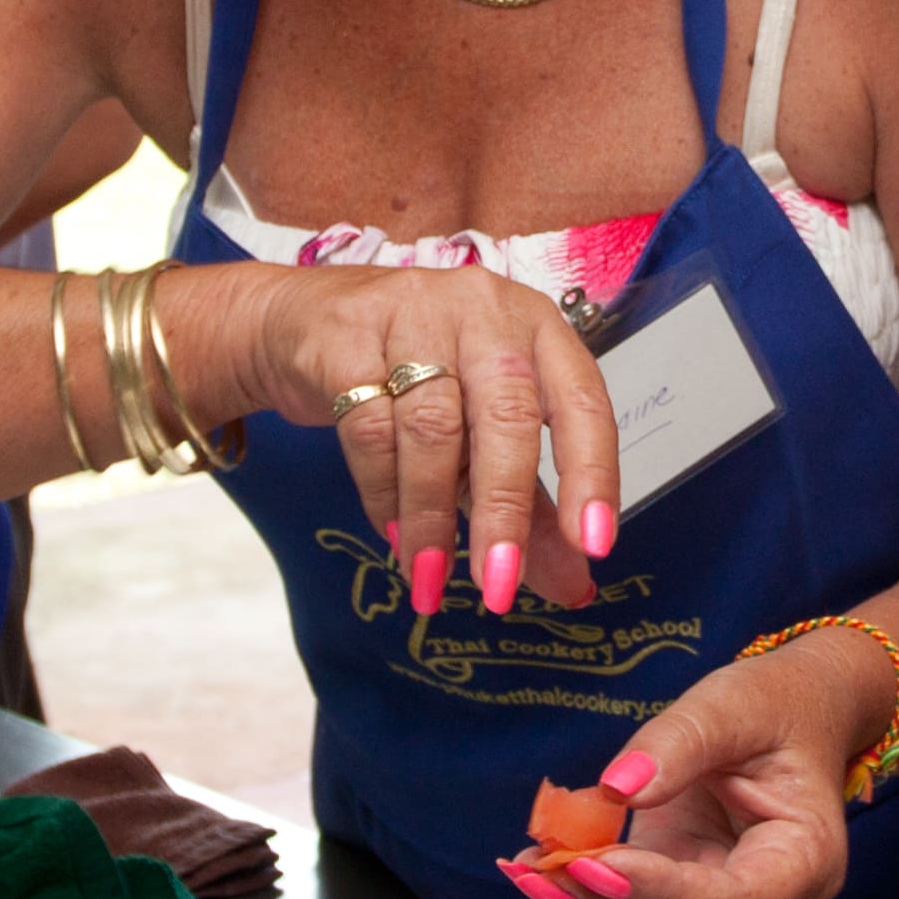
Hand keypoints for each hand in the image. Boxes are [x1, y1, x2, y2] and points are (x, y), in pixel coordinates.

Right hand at [191, 262, 619, 617]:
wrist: (303, 320)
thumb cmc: (417, 376)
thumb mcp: (482, 432)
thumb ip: (533, 506)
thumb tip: (572, 586)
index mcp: (539, 328)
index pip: (582, 401)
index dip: (593, 474)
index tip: (594, 546)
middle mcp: (485, 311)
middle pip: (506, 415)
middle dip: (504, 510)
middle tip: (498, 587)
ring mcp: (413, 313)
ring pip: (432, 427)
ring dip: (431, 515)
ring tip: (430, 576)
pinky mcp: (347, 336)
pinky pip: (370, 427)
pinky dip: (383, 491)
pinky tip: (392, 530)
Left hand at [499, 636, 881, 898]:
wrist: (793, 714)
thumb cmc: (777, 708)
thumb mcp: (733, 705)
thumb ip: (680, 743)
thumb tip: (619, 787)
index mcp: (805, 862)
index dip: (662, 894)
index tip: (597, 863)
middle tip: (546, 871)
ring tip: (529, 870)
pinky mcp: (689, 896)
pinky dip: (590, 895)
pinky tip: (538, 865)